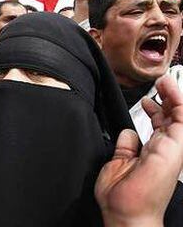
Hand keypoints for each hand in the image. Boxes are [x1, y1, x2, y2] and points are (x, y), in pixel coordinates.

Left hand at [95, 76, 182, 226]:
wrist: (125, 214)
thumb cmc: (122, 198)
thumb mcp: (118, 163)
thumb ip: (126, 146)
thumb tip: (128, 133)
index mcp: (152, 152)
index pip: (159, 125)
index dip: (155, 109)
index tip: (146, 98)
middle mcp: (164, 149)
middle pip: (171, 118)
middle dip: (166, 98)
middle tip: (159, 83)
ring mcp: (171, 148)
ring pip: (179, 115)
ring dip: (173, 95)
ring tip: (164, 80)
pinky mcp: (174, 147)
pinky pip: (181, 119)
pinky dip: (176, 101)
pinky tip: (168, 87)